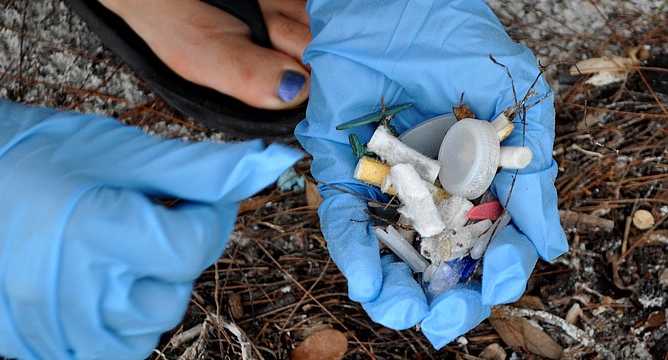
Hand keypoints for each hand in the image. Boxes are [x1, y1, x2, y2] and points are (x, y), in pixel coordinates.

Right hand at [0, 87, 300, 358]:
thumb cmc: (31, 155)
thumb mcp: (122, 151)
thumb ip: (200, 170)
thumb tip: (267, 166)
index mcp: (94, 233)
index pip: (192, 246)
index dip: (209, 217)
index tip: (199, 198)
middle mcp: (70, 291)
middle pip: (172, 294)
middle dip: (178, 257)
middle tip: (152, 220)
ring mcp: (47, 325)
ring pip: (143, 330)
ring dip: (148, 290)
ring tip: (122, 249)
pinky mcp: (30, 343)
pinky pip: (102, 350)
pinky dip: (115, 320)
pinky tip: (102, 282)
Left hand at [295, 0, 566, 347]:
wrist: (391, 0)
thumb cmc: (456, 37)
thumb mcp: (517, 102)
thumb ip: (534, 173)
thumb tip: (549, 244)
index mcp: (480, 182)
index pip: (492, 242)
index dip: (497, 270)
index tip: (495, 282)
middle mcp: (433, 192)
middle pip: (439, 262)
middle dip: (444, 297)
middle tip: (444, 318)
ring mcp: (387, 187)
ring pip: (390, 255)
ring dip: (395, 291)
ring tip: (401, 310)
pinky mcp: (342, 171)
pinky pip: (343, 220)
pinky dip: (354, 251)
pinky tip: (366, 281)